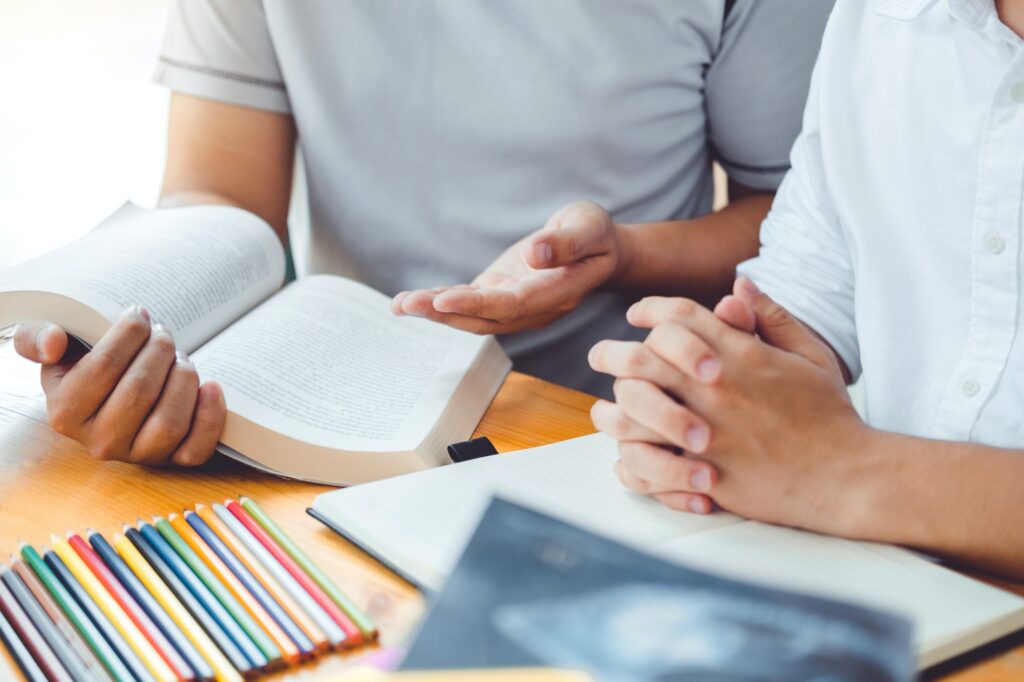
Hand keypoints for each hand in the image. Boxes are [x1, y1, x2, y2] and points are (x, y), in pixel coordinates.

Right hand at [13, 306, 226, 465]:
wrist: (111, 398)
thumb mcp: (54, 351)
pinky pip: (197, 447)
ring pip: (170, 421)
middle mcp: (100, 442)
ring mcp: (138, 456)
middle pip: (140, 391)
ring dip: (184, 379)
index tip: (140, 315)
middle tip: (163, 335)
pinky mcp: (173, 462)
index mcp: (66, 413)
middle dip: (159, 351)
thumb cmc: (84, 367)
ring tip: (181, 359)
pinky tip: (211, 386)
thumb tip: (53, 342)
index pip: (104, 367)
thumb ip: (37, 338)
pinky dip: (210, 416)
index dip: (129, 334)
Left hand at [392, 201, 629, 332]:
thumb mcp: (590, 227)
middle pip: (484, 318)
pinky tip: (410, 301)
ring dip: (434, 313)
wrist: (598, 250)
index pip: (513, 305)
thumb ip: (568, 242)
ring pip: (472, 316)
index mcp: (557, 293)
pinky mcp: (500, 294)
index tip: (443, 300)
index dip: (478, 304)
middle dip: (443, 313)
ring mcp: (514, 304)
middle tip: (406, 304)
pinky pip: (468, 304)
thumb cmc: (596, 235)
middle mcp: (532, 308)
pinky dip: (439, 303)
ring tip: (399, 305)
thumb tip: (535, 253)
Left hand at [590, 282, 868, 534]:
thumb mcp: (811, 355)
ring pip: (631, 414)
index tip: (636, 315)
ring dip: (613, 410)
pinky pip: (645, 467)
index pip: (677, 317)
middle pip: (639, 360)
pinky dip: (629, 461)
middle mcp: (715, 391)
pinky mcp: (703, 477)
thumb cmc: (830, 414)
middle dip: (611, 353)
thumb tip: (738, 284)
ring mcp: (706, 434)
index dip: (649, 310)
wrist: (849, 477)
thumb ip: (771, 317)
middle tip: (600, 356)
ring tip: (607, 411)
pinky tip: (627, 455)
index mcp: (739, 356)